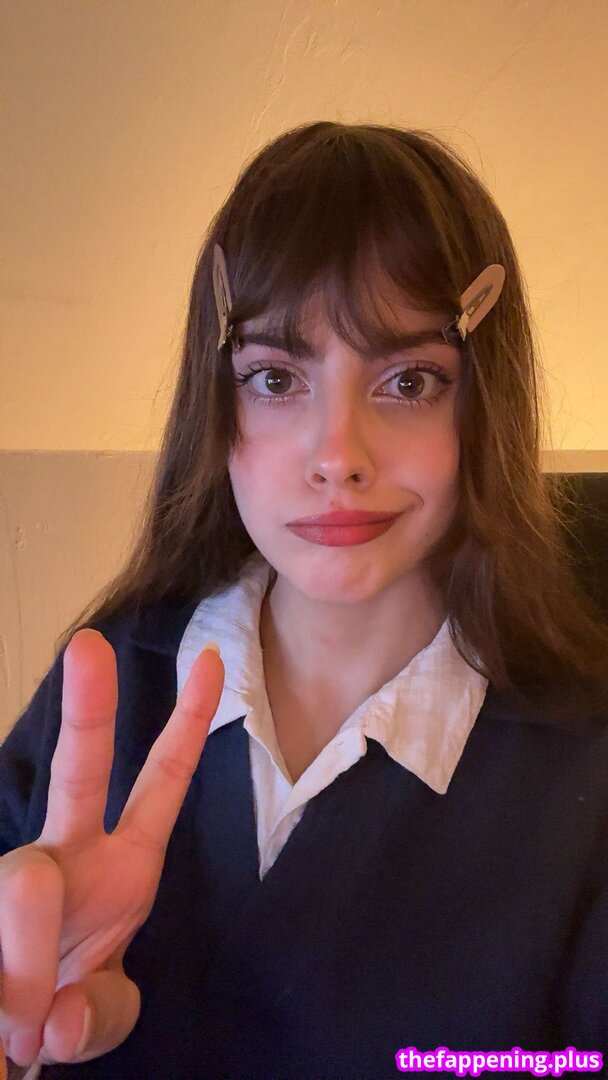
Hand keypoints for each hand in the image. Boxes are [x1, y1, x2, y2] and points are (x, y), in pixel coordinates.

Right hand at [0, 627, 223, 1069]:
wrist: (5, 1034)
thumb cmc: (60, 1008)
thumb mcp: (100, 1013)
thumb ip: (100, 1016)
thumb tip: (55, 1015)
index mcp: (123, 869)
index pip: (162, 782)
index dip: (189, 721)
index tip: (213, 658)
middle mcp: (67, 855)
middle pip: (79, 771)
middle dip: (90, 707)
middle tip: (90, 646)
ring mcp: (18, 870)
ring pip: (26, 887)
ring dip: (25, 972)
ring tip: (19, 1031)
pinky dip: (3, 1002)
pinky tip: (2, 1027)